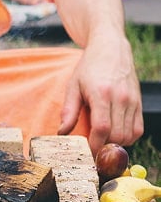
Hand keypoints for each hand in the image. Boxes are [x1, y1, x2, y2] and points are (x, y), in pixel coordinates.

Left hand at [58, 34, 142, 154]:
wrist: (111, 49)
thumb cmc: (89, 67)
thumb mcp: (73, 86)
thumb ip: (69, 110)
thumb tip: (62, 132)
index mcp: (102, 94)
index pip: (102, 128)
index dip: (94, 145)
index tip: (86, 153)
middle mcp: (121, 98)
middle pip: (117, 135)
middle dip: (104, 147)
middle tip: (91, 149)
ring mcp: (133, 101)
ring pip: (129, 135)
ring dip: (116, 144)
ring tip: (102, 142)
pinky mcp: (139, 103)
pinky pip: (138, 129)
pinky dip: (127, 137)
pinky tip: (115, 135)